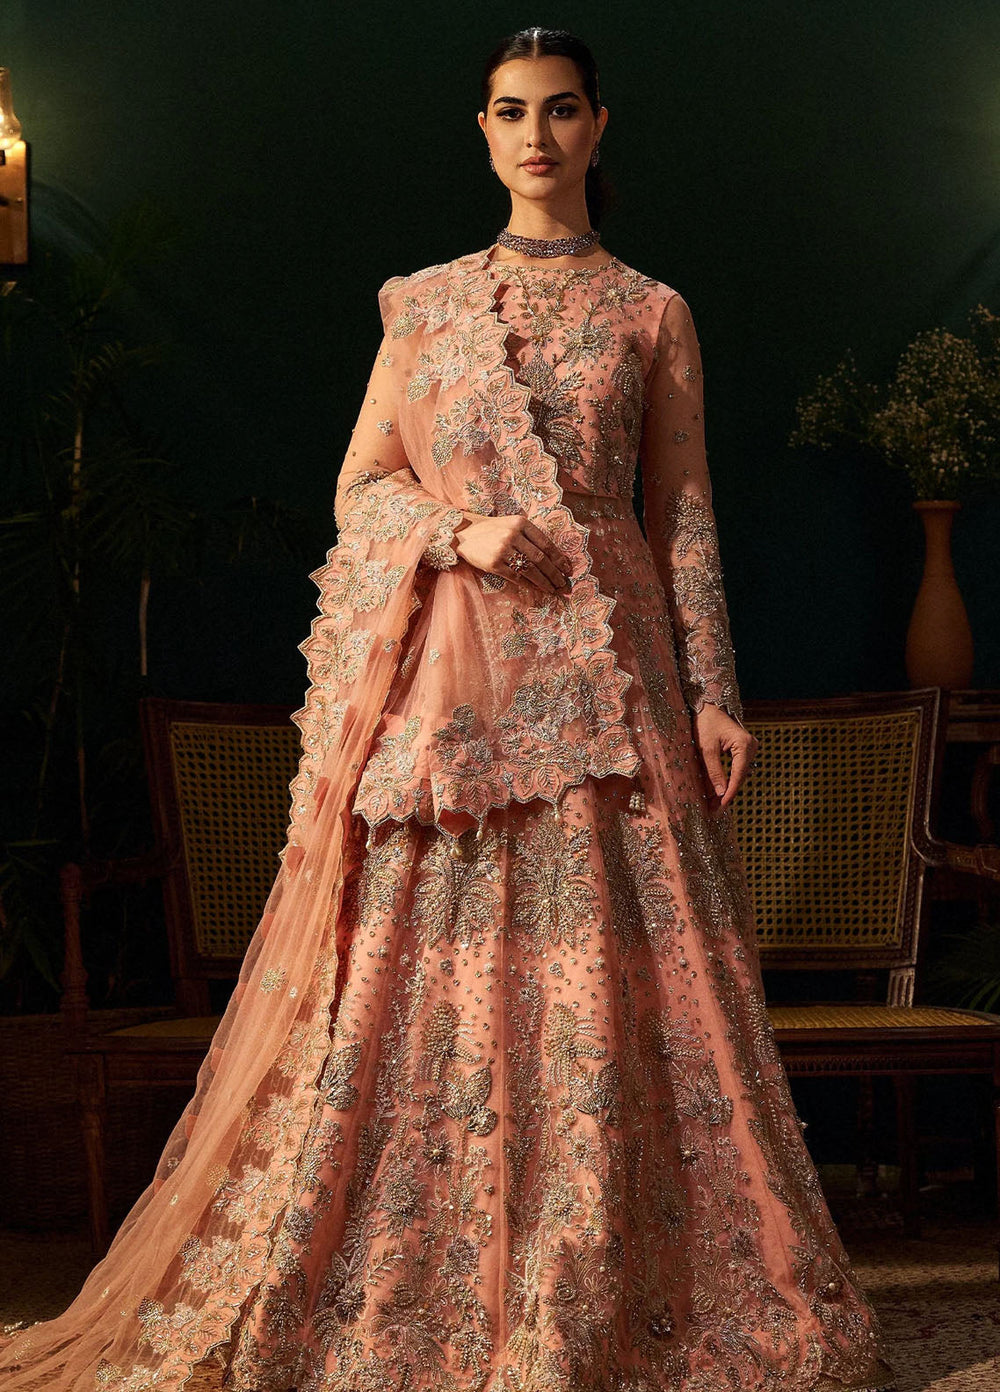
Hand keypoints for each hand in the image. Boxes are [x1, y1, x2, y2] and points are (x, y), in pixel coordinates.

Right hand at [454, 513, 572, 594]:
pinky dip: (529, 584)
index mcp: (521, 524)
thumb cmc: (492, 530)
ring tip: (554, 589)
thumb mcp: (512, 525)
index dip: (559, 558)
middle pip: (540, 558)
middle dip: (555, 573)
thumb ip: (530, 536)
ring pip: (530, 569)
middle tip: (564, 584)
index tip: (568, 569)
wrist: (464, 534)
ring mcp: (502, 550)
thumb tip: (554, 558)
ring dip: (544, 581)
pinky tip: (537, 589)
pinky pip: (516, 577)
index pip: (546, 543)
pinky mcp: (493, 564)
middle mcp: (513, 535)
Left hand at [692, 704, 757, 812]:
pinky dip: (728, 780)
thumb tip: (720, 794)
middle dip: (727, 793)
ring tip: (713, 804)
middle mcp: (751, 746)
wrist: (707, 708)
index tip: (721, 806)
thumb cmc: (705, 724)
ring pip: (739, 774)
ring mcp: (750, 748)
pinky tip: (718, 792)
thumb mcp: (706, 749)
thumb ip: (714, 771)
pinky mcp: (744, 750)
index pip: (738, 774)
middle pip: (740, 776)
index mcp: (744, 744)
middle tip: (713, 810)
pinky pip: (737, 769)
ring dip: (727, 788)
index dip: (730, 792)